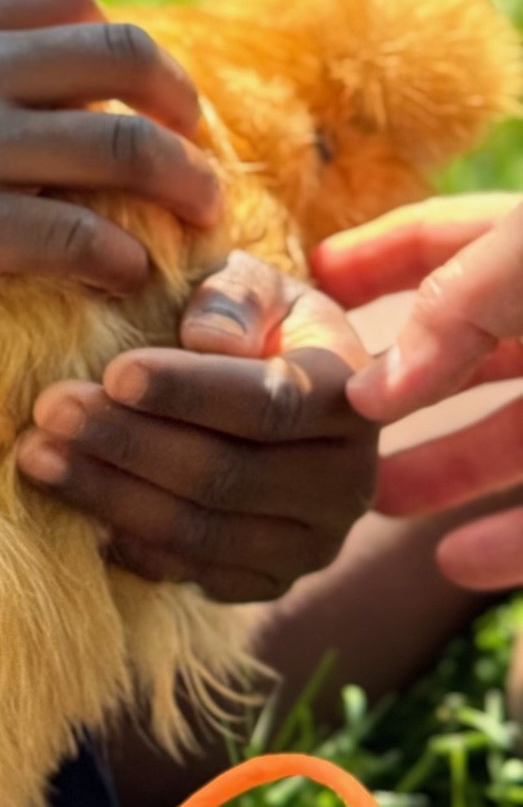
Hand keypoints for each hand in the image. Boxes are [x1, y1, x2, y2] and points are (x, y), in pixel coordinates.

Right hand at [0, 0, 222, 313]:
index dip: (117, 38)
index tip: (137, 86)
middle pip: (123, 58)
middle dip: (181, 100)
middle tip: (200, 144)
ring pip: (119, 147)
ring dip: (180, 181)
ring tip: (205, 214)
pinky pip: (72, 233)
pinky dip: (117, 254)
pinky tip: (126, 274)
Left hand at [15, 252, 378, 602]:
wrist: (272, 384)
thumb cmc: (252, 318)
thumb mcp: (252, 283)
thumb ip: (234, 296)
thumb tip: (205, 338)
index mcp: (350, 396)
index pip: (269, 403)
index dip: (188, 391)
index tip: (113, 372)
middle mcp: (347, 482)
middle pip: (226, 475)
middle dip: (126, 442)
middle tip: (48, 411)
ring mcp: (311, 544)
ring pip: (200, 533)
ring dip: (108, 495)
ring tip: (35, 456)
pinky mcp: (267, 582)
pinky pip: (190, 573)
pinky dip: (126, 542)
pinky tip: (69, 505)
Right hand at [314, 195, 522, 589]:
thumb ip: (453, 306)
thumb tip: (371, 389)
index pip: (434, 244)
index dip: (368, 258)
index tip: (304, 281)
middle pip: (454, 357)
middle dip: (388, 386)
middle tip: (310, 418)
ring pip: (497, 445)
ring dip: (432, 474)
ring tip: (365, 501)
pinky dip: (504, 547)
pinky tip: (454, 562)